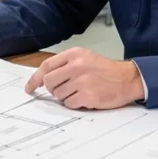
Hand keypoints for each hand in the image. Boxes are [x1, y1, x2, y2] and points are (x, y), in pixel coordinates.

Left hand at [24, 47, 143, 109]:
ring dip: (66, 97)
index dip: (35, 78)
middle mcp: (77, 66)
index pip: (46, 66)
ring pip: (58, 95)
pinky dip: (75, 103)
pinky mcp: (88, 95)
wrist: (127, 79)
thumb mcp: (85, 58)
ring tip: (80, 92)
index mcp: (74, 54)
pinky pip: (70, 104)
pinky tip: (85, 98)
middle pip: (49, 82)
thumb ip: (65, 65)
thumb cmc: (105, 70)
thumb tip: (44, 78)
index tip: (29, 88)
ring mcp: (82, 81)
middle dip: (52, 89)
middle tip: (62, 90)